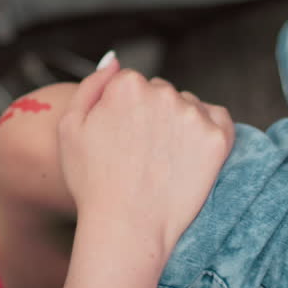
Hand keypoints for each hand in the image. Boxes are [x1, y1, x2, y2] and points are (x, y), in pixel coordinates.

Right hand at [57, 61, 235, 256]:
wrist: (126, 228)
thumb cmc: (92, 182)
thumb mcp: (70, 127)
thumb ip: (92, 85)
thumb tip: (114, 60)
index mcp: (126, 84)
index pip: (132, 84)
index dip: (124, 113)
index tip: (121, 141)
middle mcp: (162, 92)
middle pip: (161, 93)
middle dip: (153, 115)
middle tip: (141, 155)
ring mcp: (192, 115)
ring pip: (188, 106)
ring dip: (179, 124)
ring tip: (164, 161)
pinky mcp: (217, 138)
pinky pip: (218, 120)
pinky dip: (208, 132)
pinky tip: (190, 156)